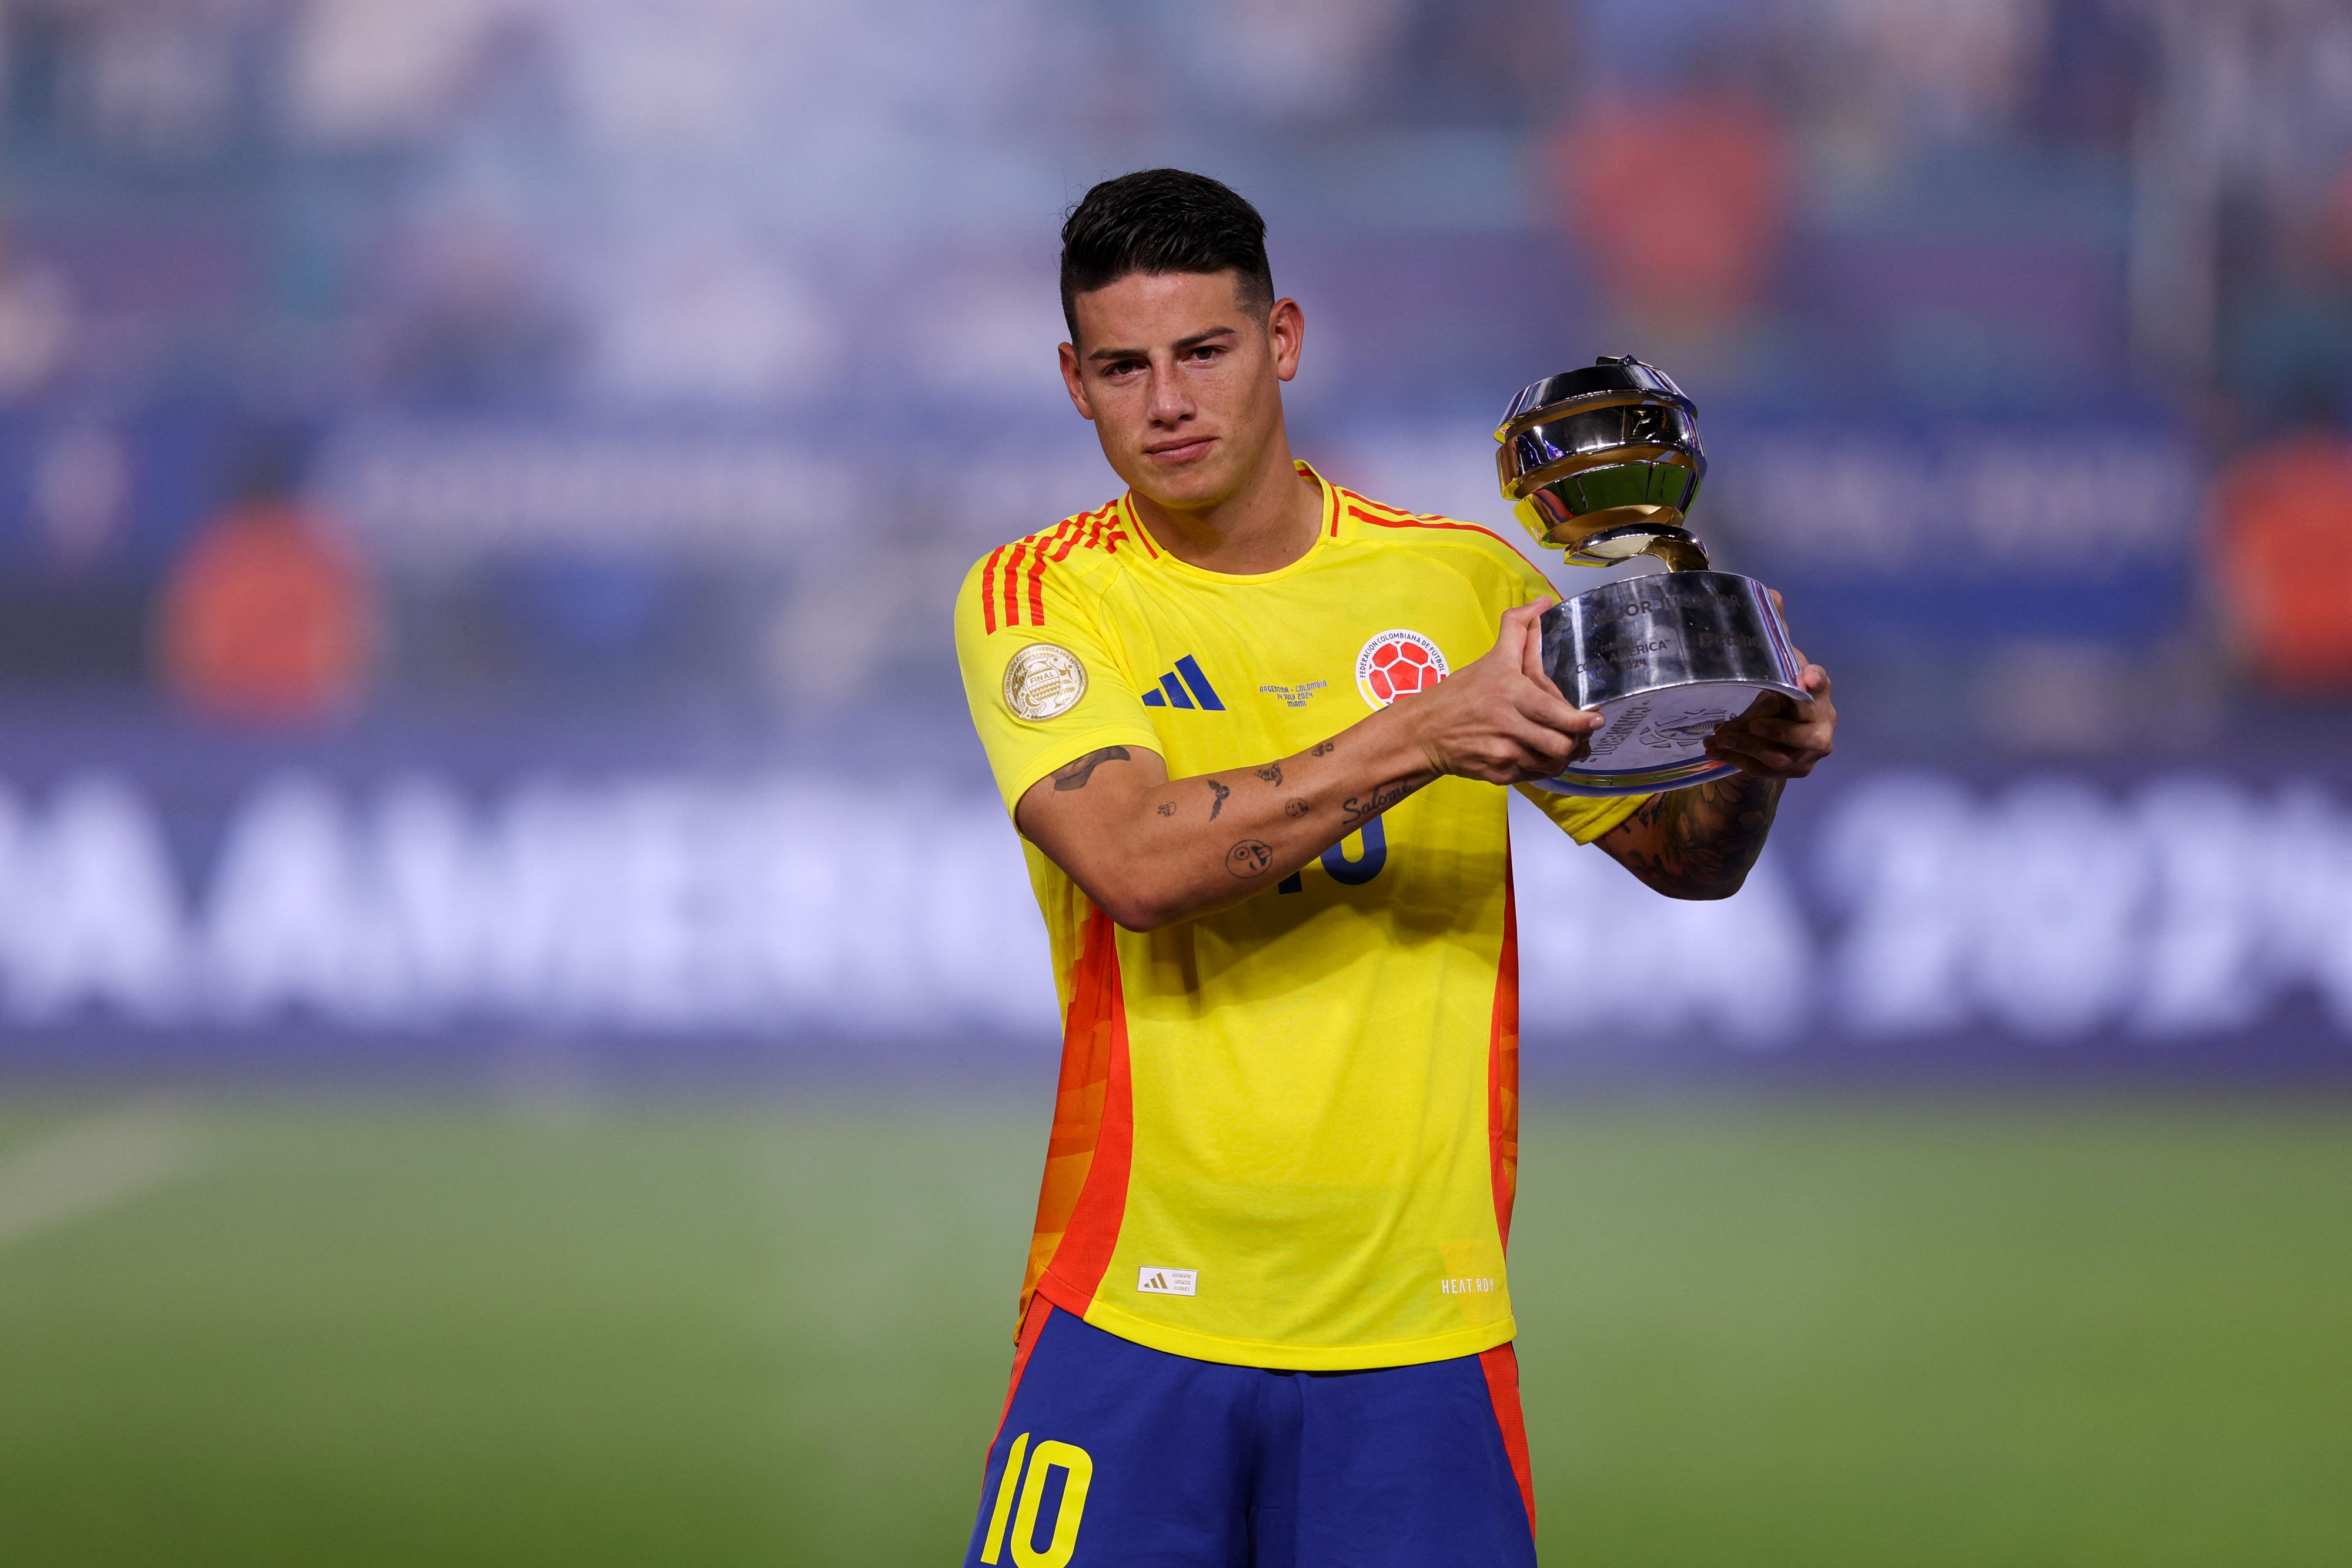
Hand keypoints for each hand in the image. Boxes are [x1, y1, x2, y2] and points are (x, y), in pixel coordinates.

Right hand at [1395, 599, 1601, 783]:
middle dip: (1575, 742)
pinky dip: (1539, 767)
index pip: (1556, 713)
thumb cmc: (1460, 694)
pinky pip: (1533, 775)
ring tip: (1559, 746)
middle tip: (1579, 736)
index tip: (1596, 721)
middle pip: (1560, 744)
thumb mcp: (1491, 658)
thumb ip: (1518, 629)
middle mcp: (1508, 725)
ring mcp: (1503, 753)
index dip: (1581, 722)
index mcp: (1510, 693)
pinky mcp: (1498, 775)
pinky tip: (1535, 755)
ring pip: (1551, 763)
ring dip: (1560, 756)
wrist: (1424, 732)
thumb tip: (1542, 603)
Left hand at [1704, 591, 1835, 778]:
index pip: (1821, 685)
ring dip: (1746, 747)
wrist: (1778, 729)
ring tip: (1718, 735)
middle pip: (1803, 734)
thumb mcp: (1775, 662)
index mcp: (1818, 691)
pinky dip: (1736, 760)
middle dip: (1770, 731)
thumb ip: (1774, 631)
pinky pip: (1764, 771)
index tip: (1806, 678)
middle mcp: (1822, 724)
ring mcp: (1809, 752)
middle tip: (1742, 723)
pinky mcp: (1793, 770)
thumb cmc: (1779, 689)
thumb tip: (1771, 593)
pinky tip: (1714, 749)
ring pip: (1779, 757)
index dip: (1814, 682)